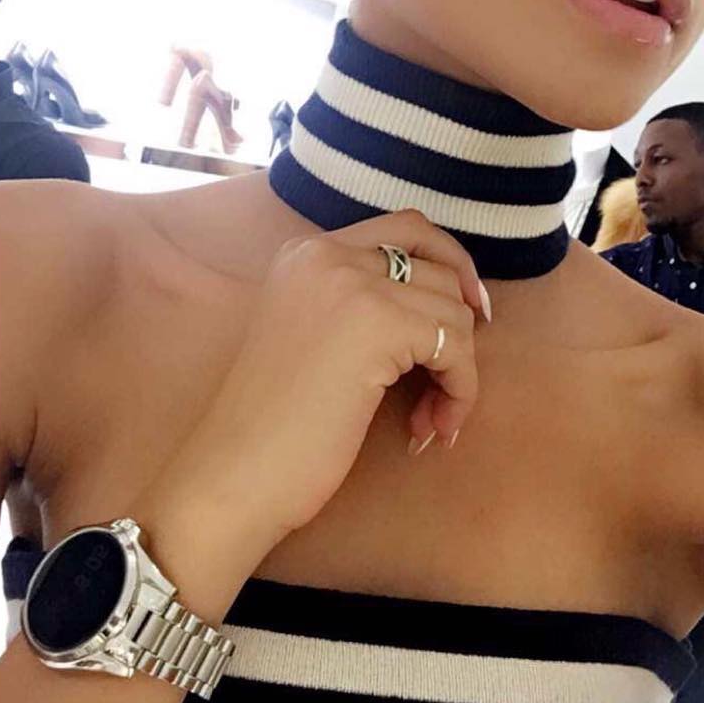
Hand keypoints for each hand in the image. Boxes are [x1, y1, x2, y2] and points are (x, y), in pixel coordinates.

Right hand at [170, 209, 488, 540]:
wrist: (234, 473)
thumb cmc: (275, 423)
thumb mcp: (315, 335)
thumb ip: (365, 303)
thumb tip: (461, 301)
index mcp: (306, 252)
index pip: (408, 228)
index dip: (451, 267)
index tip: (469, 313)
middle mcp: (328, 254)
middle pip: (439, 270)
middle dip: (458, 329)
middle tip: (445, 388)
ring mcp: (351, 284)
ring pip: (454, 311)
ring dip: (457, 373)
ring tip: (428, 420)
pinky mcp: (377, 324)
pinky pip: (455, 348)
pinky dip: (459, 391)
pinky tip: (429, 429)